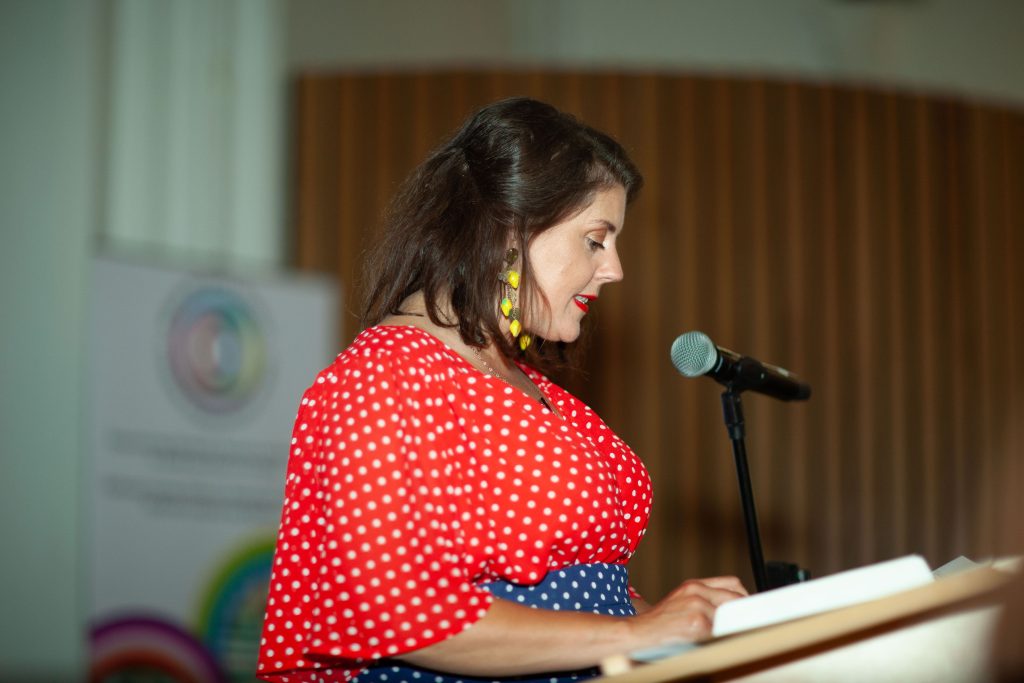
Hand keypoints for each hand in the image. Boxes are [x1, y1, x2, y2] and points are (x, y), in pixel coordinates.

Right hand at [629, 576, 747, 645]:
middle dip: (743, 614)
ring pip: (730, 618)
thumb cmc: (660, 623)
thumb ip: (705, 600)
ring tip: (719, 636)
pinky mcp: (697, 623)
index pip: (732, 584)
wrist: (638, 633)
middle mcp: (696, 591)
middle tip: (744, 626)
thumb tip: (734, 609)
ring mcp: (697, 606)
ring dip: (727, 629)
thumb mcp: (681, 602)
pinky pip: (719, 633)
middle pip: (736, 599)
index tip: (748, 610)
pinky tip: (706, 643)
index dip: (743, 598)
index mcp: (693, 585)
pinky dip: (717, 640)